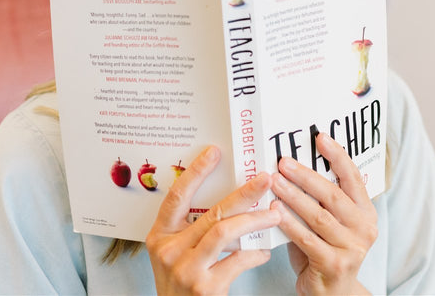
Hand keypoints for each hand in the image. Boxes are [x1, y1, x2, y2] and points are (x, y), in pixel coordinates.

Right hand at [146, 145, 281, 294]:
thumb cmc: (181, 286)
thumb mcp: (176, 255)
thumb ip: (193, 232)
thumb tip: (232, 204)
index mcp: (160, 236)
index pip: (177, 196)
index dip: (196, 172)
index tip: (214, 152)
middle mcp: (169, 251)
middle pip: (212, 212)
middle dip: (244, 193)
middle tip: (265, 180)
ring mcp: (186, 269)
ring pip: (225, 233)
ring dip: (254, 221)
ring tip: (274, 215)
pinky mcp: (204, 288)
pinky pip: (237, 261)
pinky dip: (255, 254)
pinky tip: (264, 251)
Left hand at [271, 133, 377, 295]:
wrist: (331, 292)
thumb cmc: (324, 250)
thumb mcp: (329, 222)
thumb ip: (321, 199)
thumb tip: (292, 165)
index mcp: (365, 213)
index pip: (354, 178)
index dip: (337, 156)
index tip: (320, 137)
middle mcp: (364, 229)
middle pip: (333, 195)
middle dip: (306, 176)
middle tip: (284, 162)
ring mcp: (352, 249)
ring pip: (319, 216)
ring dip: (293, 196)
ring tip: (274, 181)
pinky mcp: (335, 265)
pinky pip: (308, 239)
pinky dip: (289, 223)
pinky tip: (274, 211)